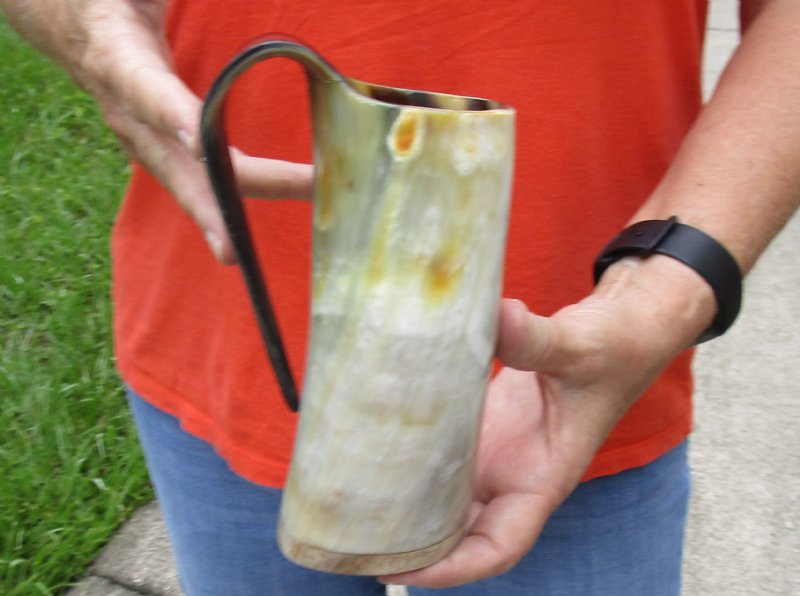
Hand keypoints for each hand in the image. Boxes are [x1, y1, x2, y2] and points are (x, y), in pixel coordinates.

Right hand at [3, 0, 311, 262]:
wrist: (73, 17)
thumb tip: (163, 0)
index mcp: (116, 51)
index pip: (143, 86)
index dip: (169, 114)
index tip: (198, 142)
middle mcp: (123, 103)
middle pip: (166, 159)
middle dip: (204, 201)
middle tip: (230, 246)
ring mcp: (135, 130)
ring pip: (177, 180)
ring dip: (211, 215)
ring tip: (235, 251)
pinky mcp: (151, 142)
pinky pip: (187, 178)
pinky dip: (214, 206)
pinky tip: (234, 235)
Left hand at [382, 256, 715, 587]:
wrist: (615, 333)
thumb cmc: (613, 352)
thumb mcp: (581, 348)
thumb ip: (540, 340)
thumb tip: (500, 318)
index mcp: (542, 478)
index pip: (498, 545)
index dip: (453, 569)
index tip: (401, 571)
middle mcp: (513, 476)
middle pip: (458, 534)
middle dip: (412, 547)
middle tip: (353, 540)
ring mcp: (493, 452)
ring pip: (443, 498)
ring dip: (405, 509)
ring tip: (350, 509)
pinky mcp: (480, 426)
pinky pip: (439, 456)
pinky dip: (409, 464)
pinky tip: (371, 453)